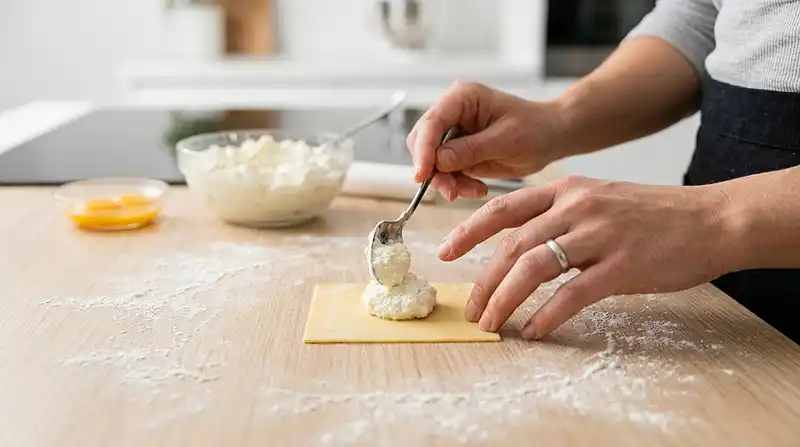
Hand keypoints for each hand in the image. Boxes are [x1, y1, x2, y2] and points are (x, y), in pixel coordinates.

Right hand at [407, 80, 565, 200]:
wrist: (550, 137)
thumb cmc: (535, 129)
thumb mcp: (507, 140)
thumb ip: (471, 149)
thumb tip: (439, 160)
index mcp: (463, 97)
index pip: (432, 122)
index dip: (423, 150)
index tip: (422, 175)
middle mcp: (452, 112)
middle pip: (423, 142)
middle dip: (434, 169)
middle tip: (452, 190)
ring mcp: (453, 132)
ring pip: (431, 161)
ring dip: (446, 181)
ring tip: (472, 190)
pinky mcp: (457, 151)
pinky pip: (445, 172)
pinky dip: (456, 184)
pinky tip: (477, 188)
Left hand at [438, 175, 735, 339]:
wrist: (711, 219)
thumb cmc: (653, 215)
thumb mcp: (599, 199)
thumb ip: (559, 216)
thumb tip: (519, 247)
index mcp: (566, 190)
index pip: (502, 208)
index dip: (468, 231)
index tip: (444, 252)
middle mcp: (577, 207)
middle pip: (512, 245)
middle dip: (483, 281)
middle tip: (472, 309)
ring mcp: (599, 235)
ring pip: (533, 269)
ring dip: (505, 300)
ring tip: (493, 324)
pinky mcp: (622, 265)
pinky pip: (571, 294)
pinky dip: (546, 315)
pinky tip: (534, 331)